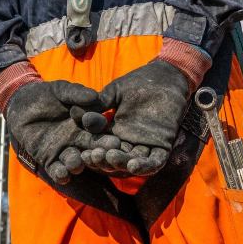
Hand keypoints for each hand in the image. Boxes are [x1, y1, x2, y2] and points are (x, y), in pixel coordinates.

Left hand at [4, 79, 102, 183]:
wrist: (23, 103)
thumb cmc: (47, 94)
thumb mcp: (62, 90)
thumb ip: (77, 93)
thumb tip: (95, 96)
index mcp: (86, 125)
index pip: (100, 133)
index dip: (107, 138)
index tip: (116, 142)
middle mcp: (78, 141)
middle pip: (91, 151)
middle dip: (97, 155)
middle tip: (103, 159)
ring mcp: (64, 151)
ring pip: (75, 162)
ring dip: (76, 165)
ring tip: (77, 164)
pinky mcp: (48, 159)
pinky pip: (56, 170)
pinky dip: (60, 174)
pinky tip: (62, 174)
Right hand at [92, 59, 192, 175]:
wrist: (164, 77)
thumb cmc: (137, 82)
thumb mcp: (114, 92)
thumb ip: (99, 103)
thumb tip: (77, 113)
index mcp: (114, 132)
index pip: (100, 146)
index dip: (91, 151)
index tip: (81, 152)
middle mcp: (128, 143)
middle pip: (114, 158)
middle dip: (104, 159)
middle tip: (95, 155)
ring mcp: (145, 146)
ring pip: (132, 162)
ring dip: (122, 163)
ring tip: (112, 158)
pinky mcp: (163, 146)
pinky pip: (155, 161)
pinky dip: (145, 166)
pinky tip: (133, 166)